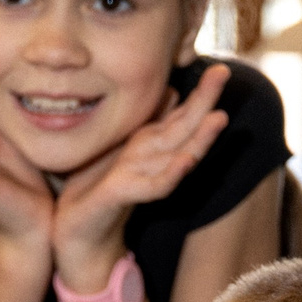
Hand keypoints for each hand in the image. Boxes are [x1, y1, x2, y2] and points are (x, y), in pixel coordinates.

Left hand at [48, 62, 231, 287]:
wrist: (77, 234)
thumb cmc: (96, 189)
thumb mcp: (121, 146)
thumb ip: (148, 123)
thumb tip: (172, 92)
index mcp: (149, 146)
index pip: (181, 116)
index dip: (200, 93)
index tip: (220, 67)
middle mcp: (152, 160)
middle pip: (185, 128)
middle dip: (205, 102)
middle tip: (225, 72)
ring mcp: (143, 178)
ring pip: (178, 155)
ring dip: (200, 138)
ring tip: (220, 117)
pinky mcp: (128, 196)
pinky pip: (157, 185)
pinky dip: (173, 172)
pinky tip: (186, 161)